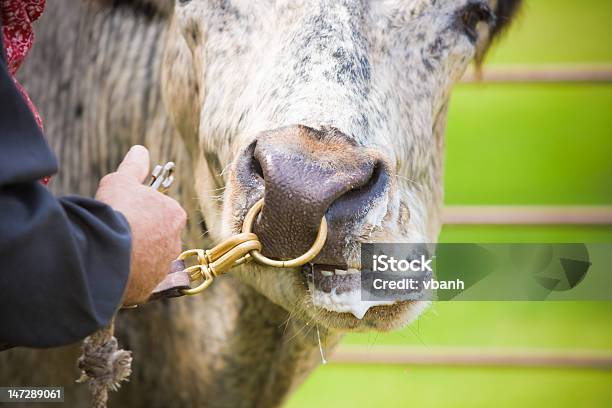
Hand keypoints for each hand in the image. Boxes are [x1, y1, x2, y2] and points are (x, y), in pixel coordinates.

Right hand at [95, 145, 186, 304]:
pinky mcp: (150, 287)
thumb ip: (133, 166)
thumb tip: (140, 150)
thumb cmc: (116, 211)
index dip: (140, 212)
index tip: (123, 213)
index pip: (160, 212)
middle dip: (139, 236)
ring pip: (148, 259)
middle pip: (155, 237)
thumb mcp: (121, 181)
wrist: (106, 251)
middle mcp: (175, 242)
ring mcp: (163, 267)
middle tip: (115, 233)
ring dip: (134, 257)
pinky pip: (139, 280)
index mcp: (174, 214)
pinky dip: (127, 276)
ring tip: (111, 252)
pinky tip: (112, 269)